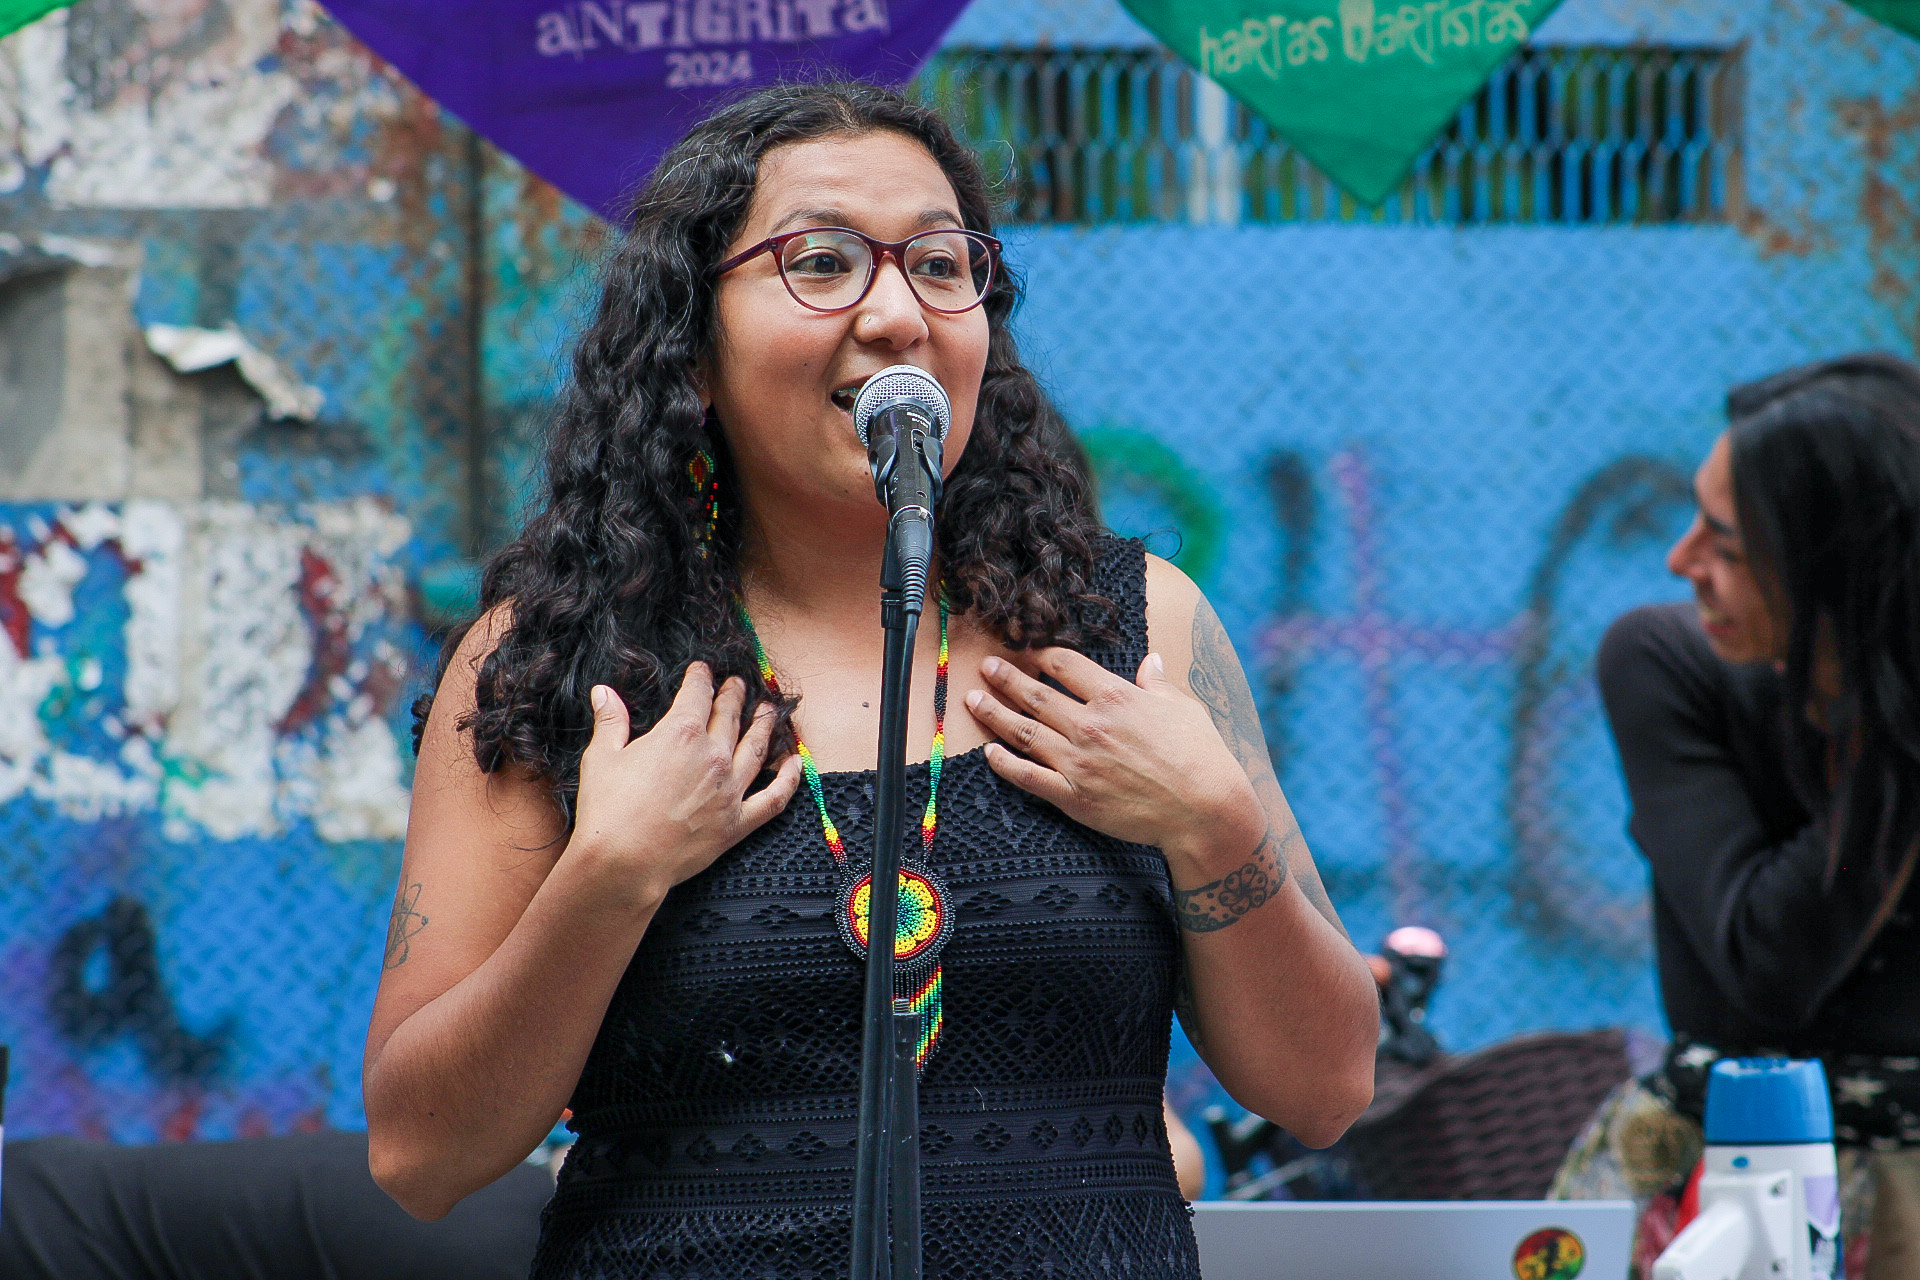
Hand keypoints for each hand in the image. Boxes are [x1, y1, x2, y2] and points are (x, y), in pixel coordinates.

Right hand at [570, 663, 800, 901]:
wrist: (623, 862)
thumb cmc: (608, 810)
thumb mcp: (602, 757)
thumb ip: (610, 721)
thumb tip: (603, 692)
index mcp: (681, 733)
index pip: (698, 694)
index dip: (701, 677)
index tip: (703, 670)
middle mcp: (713, 756)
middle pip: (729, 716)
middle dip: (734, 695)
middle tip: (738, 684)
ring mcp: (730, 789)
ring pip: (756, 747)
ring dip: (764, 725)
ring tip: (768, 710)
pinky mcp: (738, 821)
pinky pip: (774, 797)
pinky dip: (789, 778)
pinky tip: (795, 762)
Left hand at [965, 648, 1262, 860]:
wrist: (1204, 810)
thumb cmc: (1201, 756)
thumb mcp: (1183, 708)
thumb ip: (1157, 684)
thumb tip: (1150, 661)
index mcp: (1116, 697)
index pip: (1065, 665)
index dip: (1043, 655)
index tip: (1030, 653)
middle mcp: (1090, 725)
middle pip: (1035, 694)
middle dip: (1006, 677)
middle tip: (986, 666)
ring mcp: (1078, 762)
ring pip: (1023, 731)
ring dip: (994, 713)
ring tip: (973, 699)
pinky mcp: (1073, 797)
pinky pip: (1028, 776)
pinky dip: (1004, 763)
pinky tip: (988, 752)